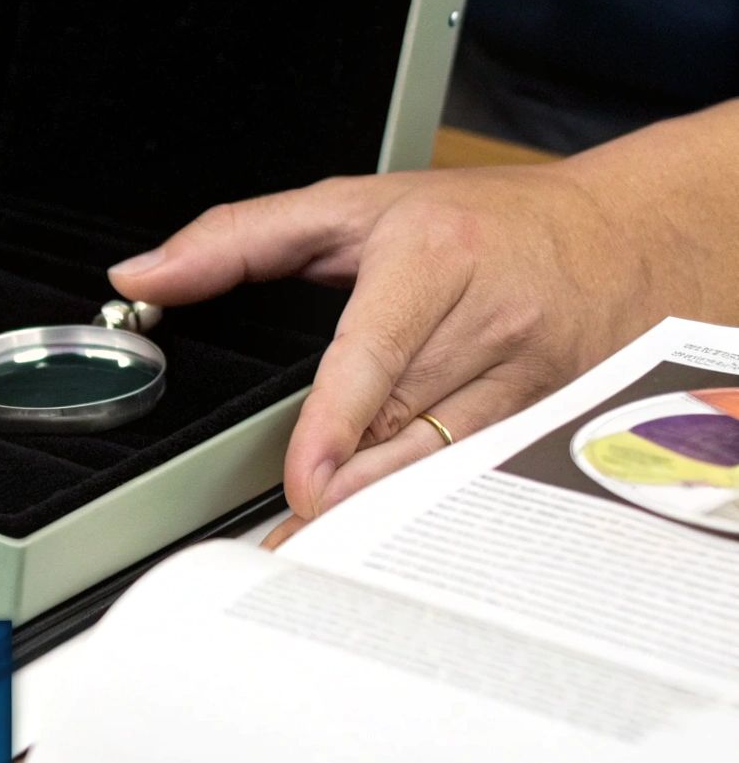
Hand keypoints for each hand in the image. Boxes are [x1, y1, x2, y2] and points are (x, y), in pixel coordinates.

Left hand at [108, 102, 738, 543]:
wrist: (620, 236)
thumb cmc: (475, 222)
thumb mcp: (350, 205)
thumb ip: (236, 238)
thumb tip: (144, 274)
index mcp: (433, 257)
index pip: (377, 351)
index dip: (339, 423)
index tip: (306, 480)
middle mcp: (488, 319)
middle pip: (403, 425)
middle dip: (344, 490)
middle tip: (286, 544)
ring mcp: (528, 378)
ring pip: (443, 465)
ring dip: (380, 516)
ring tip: (320, 557)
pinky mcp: (547, 422)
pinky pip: (478, 479)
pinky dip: (429, 513)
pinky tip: (390, 547)